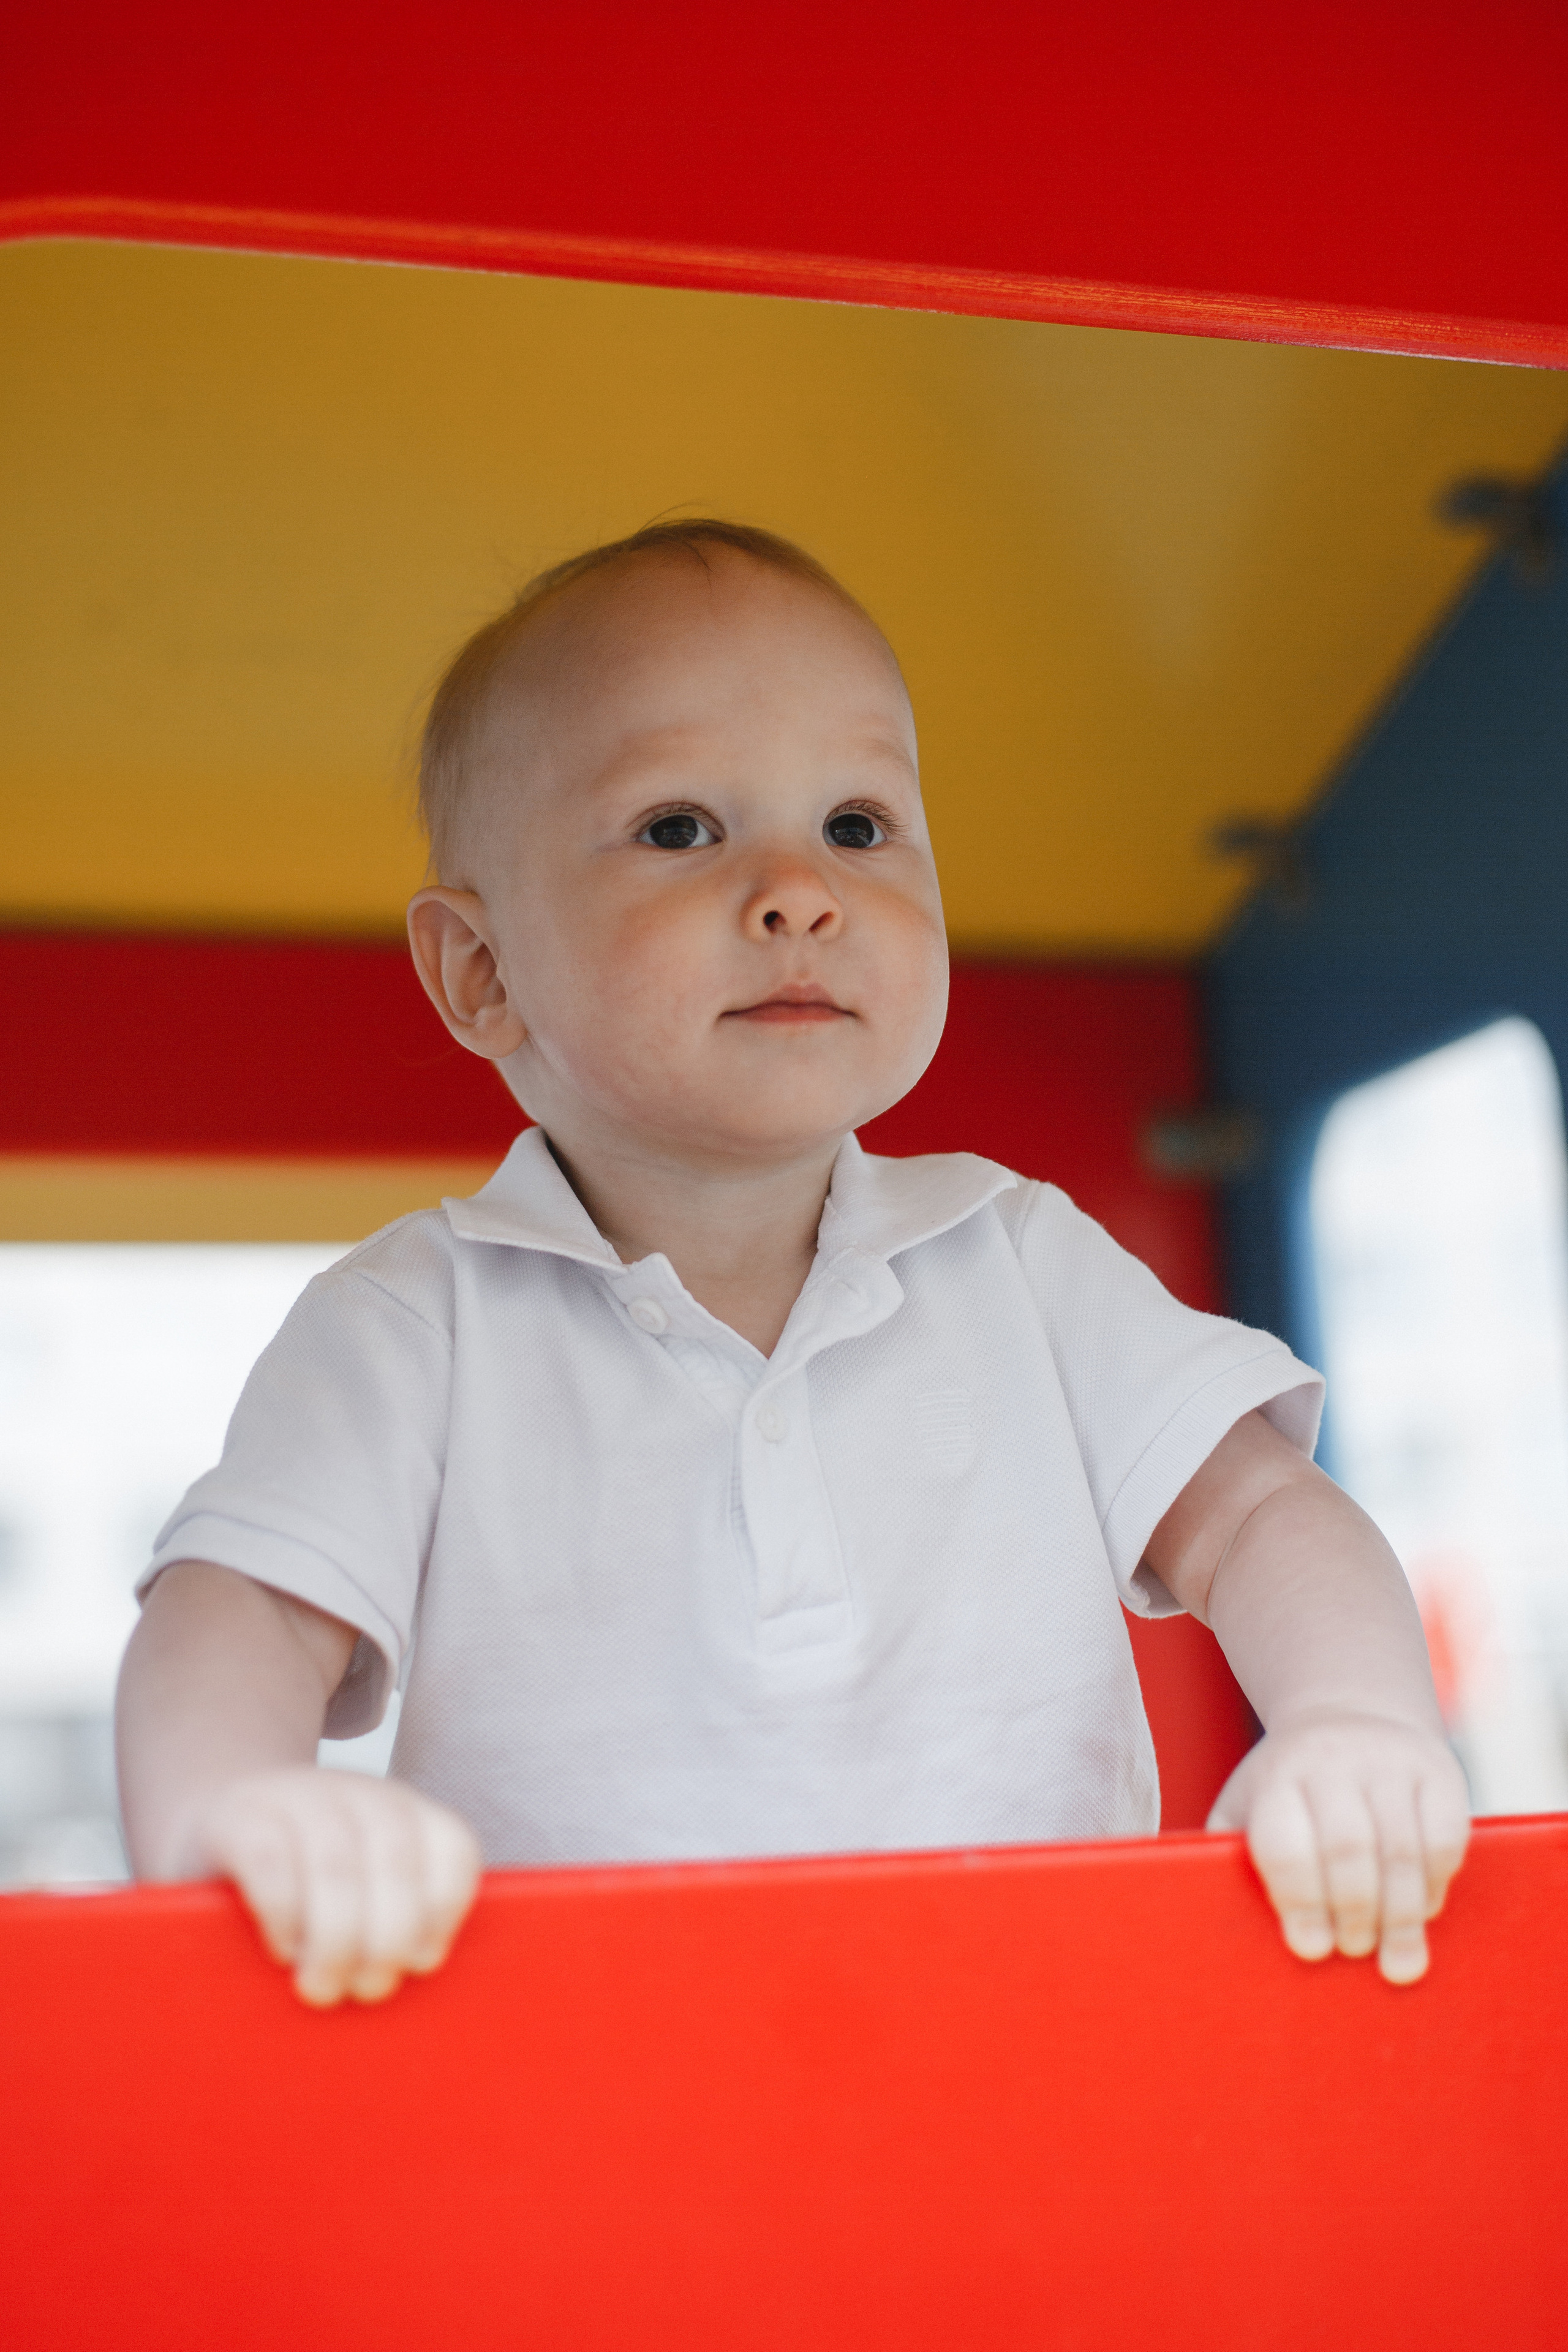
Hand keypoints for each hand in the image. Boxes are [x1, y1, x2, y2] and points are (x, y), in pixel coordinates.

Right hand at [188, 1767, 482, 2005]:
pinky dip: (284, 1915)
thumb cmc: (305, 1883)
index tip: (421, 1962)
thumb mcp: (364, 1887)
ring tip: (324, 1987)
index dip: (445, 1911)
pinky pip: (271, 1862)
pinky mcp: (238, 1815)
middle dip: (389, 1939)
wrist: (218, 1819)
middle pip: (395, 1861)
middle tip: (367, 1989)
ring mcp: (297, 1796)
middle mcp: (359, 1794)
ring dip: (336, 1941)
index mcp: (404, 1813)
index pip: (453, 1849)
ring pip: (336, 1864)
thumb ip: (399, 1920)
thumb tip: (421, 1978)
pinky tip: (284, 1950)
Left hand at [1207, 1711, 1469, 1983]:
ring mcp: (1390, 1762)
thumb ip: (1232, 1858)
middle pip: (1348, 1849)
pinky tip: (1423, 1910)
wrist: (1350, 1714)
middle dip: (1353, 1914)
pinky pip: (1446, 1838)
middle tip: (1353, 1952)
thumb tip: (1221, 1922)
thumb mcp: (1247, 1807)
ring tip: (1395, 1961)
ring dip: (1400, 1917)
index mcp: (1277, 1777)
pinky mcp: (1439, 1770)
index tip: (1309, 1949)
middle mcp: (1332, 1761)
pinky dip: (1435, 1885)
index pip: (1285, 1843)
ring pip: (1402, 1850)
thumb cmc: (1289, 1786)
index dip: (1299, 1902)